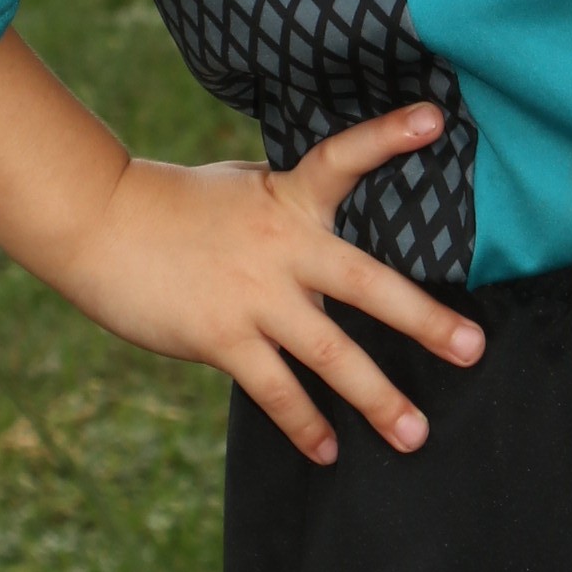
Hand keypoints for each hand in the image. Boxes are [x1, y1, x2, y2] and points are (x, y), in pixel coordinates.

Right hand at [55, 101, 483, 463]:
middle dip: (424, 320)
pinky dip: (304, 423)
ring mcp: (254, 295)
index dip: (387, 136)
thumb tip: (321, 226)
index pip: (343, 158)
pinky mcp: (221, 336)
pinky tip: (328, 450)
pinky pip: (276, 389)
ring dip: (376, 397)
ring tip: (414, 434)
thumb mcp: (240, 186)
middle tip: (472, 349)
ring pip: (330, 354)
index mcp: (288, 200)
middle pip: (367, 284)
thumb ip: (287, 205)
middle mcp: (282, 246)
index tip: (433, 120)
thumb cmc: (172, 204)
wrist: (98, 225)